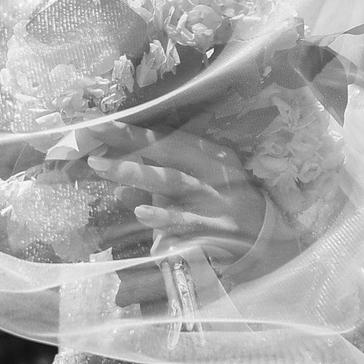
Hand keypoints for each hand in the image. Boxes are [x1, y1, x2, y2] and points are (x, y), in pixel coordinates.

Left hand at [88, 132, 271, 274]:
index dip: (134, 132)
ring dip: (137, 174)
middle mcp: (212, 174)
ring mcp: (213, 201)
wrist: (269, 238)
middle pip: (168, 154)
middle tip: (94, 143)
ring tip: (105, 168)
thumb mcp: (203, 185)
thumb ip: (163, 185)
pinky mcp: (214, 229)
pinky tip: (140, 211)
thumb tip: (118, 187)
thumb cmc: (229, 205)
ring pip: (172, 181)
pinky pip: (184, 222)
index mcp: (211, 156)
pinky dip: (162, 216)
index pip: (168, 138)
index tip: (101, 124)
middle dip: (130, 145)